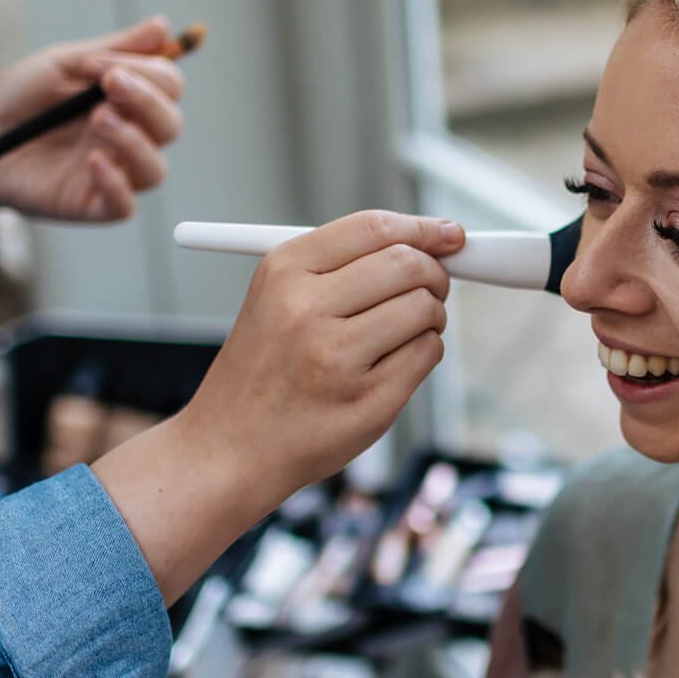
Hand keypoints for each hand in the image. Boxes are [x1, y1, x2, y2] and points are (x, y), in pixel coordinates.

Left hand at [0, 16, 187, 234]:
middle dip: (147, 101)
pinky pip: (123, 206)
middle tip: (109, 85)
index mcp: (127, 101)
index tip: (99, 64)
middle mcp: (128, 138)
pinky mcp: (91, 204)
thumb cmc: (19, 100)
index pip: (168, 87)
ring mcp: (113, 173)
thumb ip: (114, 50)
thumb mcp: (62, 65)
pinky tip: (92, 162)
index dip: (147, 72)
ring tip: (98, 120)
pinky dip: (116, 184)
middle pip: (170, 125)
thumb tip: (164, 25)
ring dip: (135, 142)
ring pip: (155, 170)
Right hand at [93, 211, 466, 602]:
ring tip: (405, 331)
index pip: (373, 228)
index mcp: (283, 272)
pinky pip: (427, 354)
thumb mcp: (276, 299)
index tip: (449, 235)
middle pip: (408, 265)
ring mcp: (337, 358)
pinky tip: (393, 363)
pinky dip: (424, 352)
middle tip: (432, 287)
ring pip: (425, 309)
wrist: (229, 448)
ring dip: (430, 316)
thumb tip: (430, 240)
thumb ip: (343, 266)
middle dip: (434, 274)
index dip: (422, 228)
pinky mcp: (367, 402)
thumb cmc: (263, 371)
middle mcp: (306, 310)